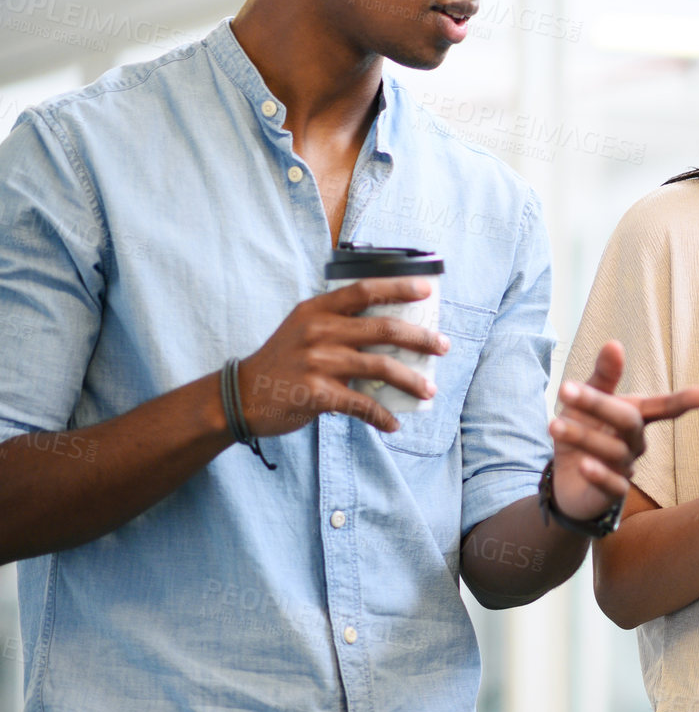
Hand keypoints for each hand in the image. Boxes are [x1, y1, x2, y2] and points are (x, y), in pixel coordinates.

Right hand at [239, 277, 449, 435]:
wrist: (241, 395)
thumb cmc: (281, 362)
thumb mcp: (303, 329)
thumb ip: (339, 325)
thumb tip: (393, 334)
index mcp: (317, 310)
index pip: (364, 290)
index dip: (399, 287)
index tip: (428, 289)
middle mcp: (319, 331)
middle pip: (384, 328)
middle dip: (421, 338)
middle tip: (443, 346)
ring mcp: (319, 362)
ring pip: (381, 366)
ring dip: (411, 381)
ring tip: (429, 390)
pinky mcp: (318, 393)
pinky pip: (363, 404)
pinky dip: (382, 416)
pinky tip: (393, 424)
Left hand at [549, 341, 698, 520]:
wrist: (565, 481)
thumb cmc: (583, 433)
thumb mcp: (585, 402)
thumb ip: (603, 376)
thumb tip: (614, 343)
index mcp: (635, 416)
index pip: (665, 407)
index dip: (687, 401)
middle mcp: (636, 442)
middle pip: (628, 421)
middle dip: (598, 404)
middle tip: (565, 389)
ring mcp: (626, 468)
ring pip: (612, 450)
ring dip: (581, 436)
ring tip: (554, 425)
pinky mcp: (612, 494)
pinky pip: (612, 485)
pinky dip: (599, 474)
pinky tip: (584, 466)